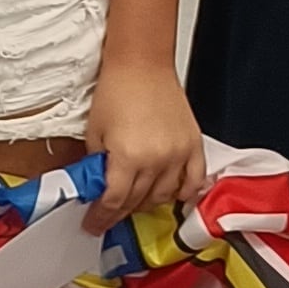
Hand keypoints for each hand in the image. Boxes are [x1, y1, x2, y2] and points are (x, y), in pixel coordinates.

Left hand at [83, 59, 203, 222]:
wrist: (142, 63)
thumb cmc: (116, 90)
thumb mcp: (94, 132)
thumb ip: (97, 164)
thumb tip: (96, 187)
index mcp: (128, 157)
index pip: (114, 201)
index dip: (102, 217)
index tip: (94, 224)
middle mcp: (157, 160)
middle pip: (137, 202)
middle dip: (120, 212)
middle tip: (109, 214)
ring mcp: (179, 154)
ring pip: (165, 196)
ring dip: (147, 203)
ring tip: (135, 201)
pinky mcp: (193, 145)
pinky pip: (194, 181)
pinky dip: (184, 193)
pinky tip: (173, 196)